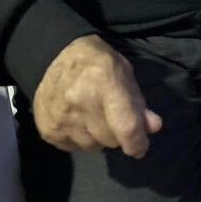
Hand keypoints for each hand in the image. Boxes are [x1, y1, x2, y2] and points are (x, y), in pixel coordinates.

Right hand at [32, 34, 162, 157]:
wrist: (55, 54)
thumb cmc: (97, 62)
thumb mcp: (123, 72)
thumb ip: (138, 101)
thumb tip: (153, 127)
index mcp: (104, 81)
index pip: (126, 126)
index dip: (138, 142)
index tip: (140, 146)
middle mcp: (80, 101)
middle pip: (111, 139)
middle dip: (116, 132)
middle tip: (111, 114)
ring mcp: (60, 117)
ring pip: (93, 146)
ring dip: (97, 136)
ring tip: (92, 114)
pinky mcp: (47, 129)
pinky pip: (74, 148)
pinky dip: (79, 138)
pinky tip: (76, 118)